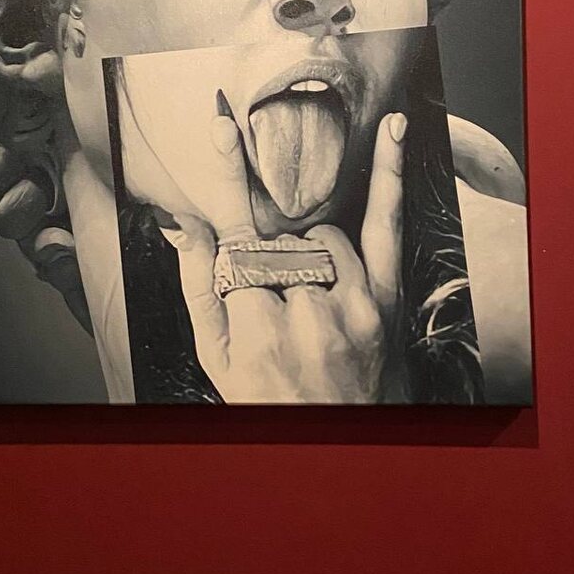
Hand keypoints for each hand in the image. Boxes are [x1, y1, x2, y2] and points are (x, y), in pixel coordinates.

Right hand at [161, 111, 408, 403]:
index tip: (223, 127)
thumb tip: (182, 225)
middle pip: (279, 242)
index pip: (237, 243)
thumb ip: (196, 288)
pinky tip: (391, 130)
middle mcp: (310, 317)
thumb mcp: (216, 360)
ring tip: (304, 301)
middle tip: (274, 312)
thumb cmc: (268, 401)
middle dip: (267, 262)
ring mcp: (356, 306)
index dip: (227, 180)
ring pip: (322, 237)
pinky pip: (387, 227)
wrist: (340, 446)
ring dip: (308, 251)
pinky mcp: (387, 301)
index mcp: (258, 332)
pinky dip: (389, 175)